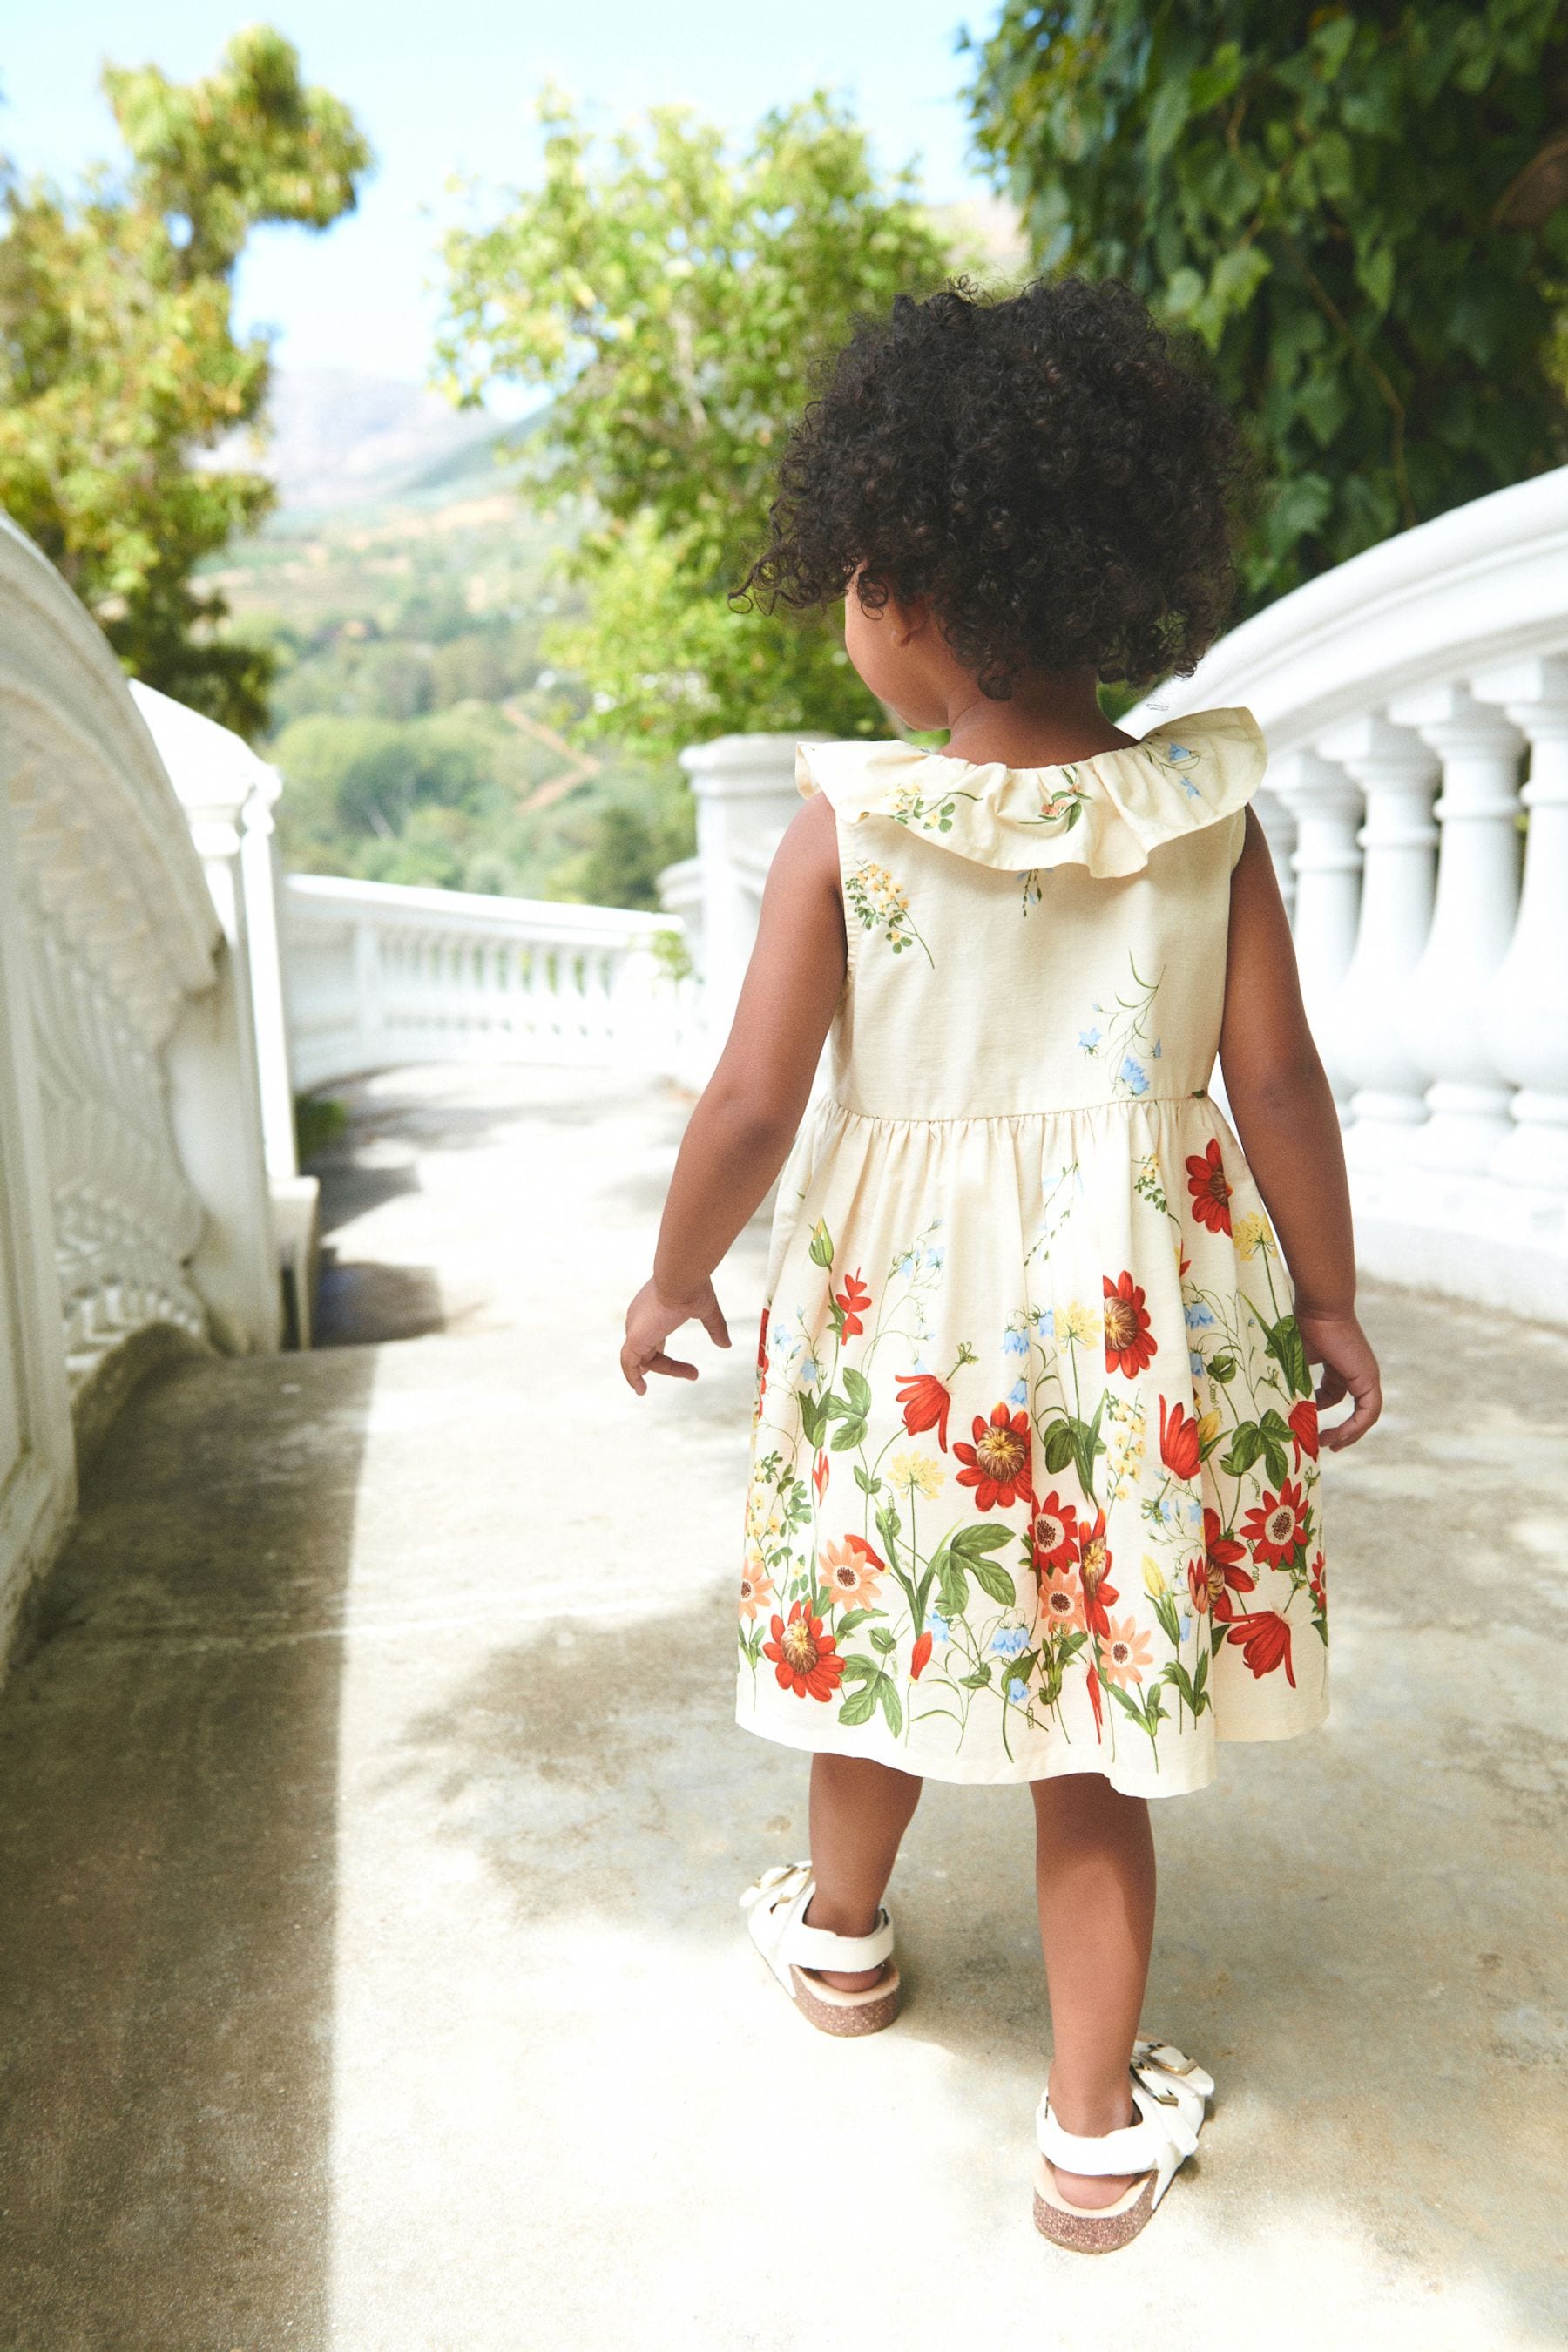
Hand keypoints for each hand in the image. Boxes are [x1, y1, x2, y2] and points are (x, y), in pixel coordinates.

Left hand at [620, 1275, 730, 1394]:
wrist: (680, 1278)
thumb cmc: (692, 1287)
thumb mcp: (707, 1310)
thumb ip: (714, 1328)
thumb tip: (726, 1345)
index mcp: (653, 1311)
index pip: (654, 1340)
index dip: (665, 1356)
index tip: (690, 1369)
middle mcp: (640, 1320)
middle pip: (648, 1352)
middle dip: (667, 1366)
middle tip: (694, 1374)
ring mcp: (636, 1330)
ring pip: (642, 1360)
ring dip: (664, 1371)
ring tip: (688, 1378)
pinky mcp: (635, 1339)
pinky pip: (628, 1364)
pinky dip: (632, 1378)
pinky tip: (641, 1390)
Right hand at [1295, 1307, 1380, 1448]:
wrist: (1320, 1307)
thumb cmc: (1303, 1326)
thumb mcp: (1294, 1360)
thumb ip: (1292, 1382)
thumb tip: (1276, 1405)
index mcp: (1339, 1365)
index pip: (1333, 1395)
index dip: (1319, 1412)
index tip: (1306, 1427)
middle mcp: (1356, 1372)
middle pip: (1352, 1409)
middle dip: (1341, 1431)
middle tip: (1323, 1445)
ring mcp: (1366, 1375)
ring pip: (1365, 1415)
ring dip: (1349, 1433)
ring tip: (1330, 1445)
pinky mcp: (1369, 1378)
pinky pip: (1369, 1411)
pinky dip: (1356, 1426)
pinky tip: (1340, 1436)